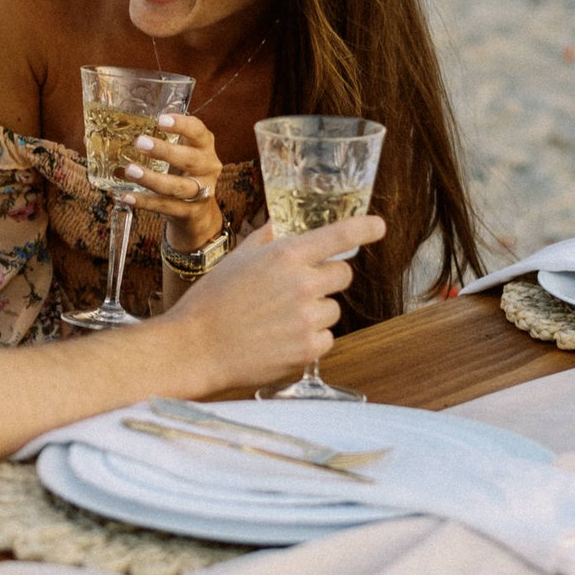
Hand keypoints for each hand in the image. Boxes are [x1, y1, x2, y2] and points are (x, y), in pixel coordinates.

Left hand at [119, 111, 226, 249]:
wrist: (198, 210)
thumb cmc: (184, 171)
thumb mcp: (182, 150)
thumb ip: (164, 138)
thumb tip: (125, 126)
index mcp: (205, 146)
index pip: (198, 131)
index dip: (181, 125)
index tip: (160, 120)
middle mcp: (208, 167)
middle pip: (190, 159)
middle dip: (164, 151)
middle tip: (140, 142)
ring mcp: (201, 192)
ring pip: (177, 186)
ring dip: (151, 178)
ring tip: (129, 170)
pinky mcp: (190, 212)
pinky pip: (165, 206)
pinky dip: (144, 202)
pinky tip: (126, 196)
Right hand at [166, 215, 382, 391]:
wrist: (196, 347)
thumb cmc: (212, 300)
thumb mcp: (237, 258)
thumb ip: (267, 239)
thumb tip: (283, 225)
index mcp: (286, 256)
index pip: (339, 236)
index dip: (364, 228)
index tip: (379, 226)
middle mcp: (303, 284)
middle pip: (343, 275)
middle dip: (327, 279)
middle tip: (299, 289)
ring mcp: (308, 318)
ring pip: (333, 309)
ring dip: (316, 312)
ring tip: (280, 319)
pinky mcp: (308, 349)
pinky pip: (326, 337)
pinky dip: (310, 338)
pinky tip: (281, 338)